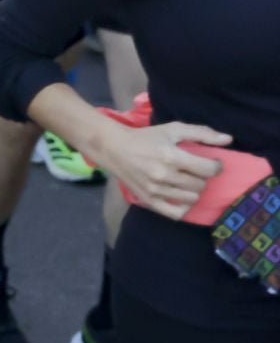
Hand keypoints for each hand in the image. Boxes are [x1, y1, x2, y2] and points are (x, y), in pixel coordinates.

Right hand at [89, 120, 229, 220]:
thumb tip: (229, 140)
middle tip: (194, 169)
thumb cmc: (146, 137)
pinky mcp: (149, 201)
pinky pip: (177, 213)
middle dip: (202, 176)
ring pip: (192, 198)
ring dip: (193, 189)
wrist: (113, 148)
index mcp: (171, 156)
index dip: (216, 166)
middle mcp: (164, 175)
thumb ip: (202, 133)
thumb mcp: (173, 129)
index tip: (212, 162)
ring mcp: (156, 190)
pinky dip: (184, 206)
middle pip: (201, 184)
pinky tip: (181, 196)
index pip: (209, 170)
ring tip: (185, 180)